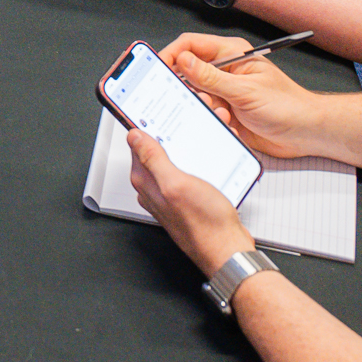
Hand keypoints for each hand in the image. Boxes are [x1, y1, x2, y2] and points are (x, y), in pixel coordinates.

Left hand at [125, 129, 254, 277]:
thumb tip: (134, 136)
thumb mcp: (176, 184)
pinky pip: (189, 171)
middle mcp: (156, 188)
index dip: (148, 125)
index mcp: (147, 182)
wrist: (226, 249)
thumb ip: (153, 159)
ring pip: (175, 159)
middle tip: (188, 119)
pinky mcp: (188, 197)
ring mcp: (172, 193)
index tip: (161, 112)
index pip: (138, 144)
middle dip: (171, 132)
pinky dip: (199, 160)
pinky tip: (210, 156)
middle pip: (158, 150)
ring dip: (188, 145)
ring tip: (203, 135)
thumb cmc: (204, 224)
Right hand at [157, 32, 328, 158]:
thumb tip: (183, 60)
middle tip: (195, 99)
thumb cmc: (288, 106)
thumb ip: (211, 76)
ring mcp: (223, 94)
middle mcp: (225, 72)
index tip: (158, 69)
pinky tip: (230, 125)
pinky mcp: (224, 113)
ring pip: (194, 97)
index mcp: (231, 55)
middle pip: (187, 72)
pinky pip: (204, 115)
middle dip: (188, 89)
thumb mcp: (245, 91)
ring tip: (224, 114)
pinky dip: (211, 122)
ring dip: (204, 108)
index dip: (171, 54)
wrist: (305, 133)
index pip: (190, 45)